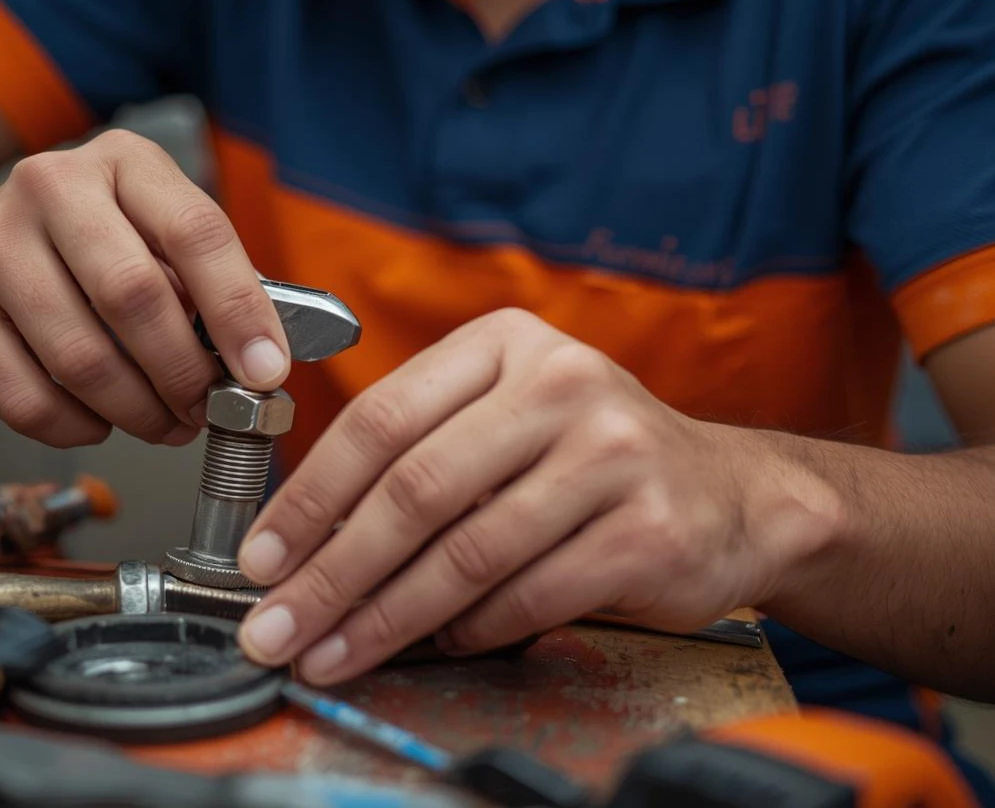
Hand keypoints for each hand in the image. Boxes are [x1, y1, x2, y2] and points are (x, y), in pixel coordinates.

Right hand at [0, 129, 289, 447]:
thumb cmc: (97, 244)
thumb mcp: (160, 232)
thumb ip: (212, 283)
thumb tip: (265, 363)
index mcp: (123, 161)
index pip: (196, 232)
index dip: (239, 311)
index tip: (267, 371)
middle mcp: (49, 187)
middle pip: (133, 295)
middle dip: (184, 372)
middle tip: (208, 409)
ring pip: (80, 357)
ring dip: (138, 410)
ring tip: (165, 423)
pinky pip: (27, 398)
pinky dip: (78, 427)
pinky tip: (101, 420)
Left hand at [234, 309, 837, 684]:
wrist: (732, 495)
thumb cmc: (593, 456)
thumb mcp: (509, 415)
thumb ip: (424, 448)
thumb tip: (310, 535)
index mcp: (506, 343)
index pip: (382, 416)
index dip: (309, 495)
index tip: (262, 556)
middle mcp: (561, 383)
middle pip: (415, 488)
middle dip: (332, 571)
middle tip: (278, 623)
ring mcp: (612, 453)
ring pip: (467, 551)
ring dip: (385, 616)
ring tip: (334, 651)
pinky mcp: (648, 529)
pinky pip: (527, 594)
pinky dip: (469, 629)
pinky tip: (435, 642)